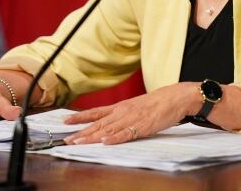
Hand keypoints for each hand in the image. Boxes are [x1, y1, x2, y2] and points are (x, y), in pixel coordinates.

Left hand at [62, 82, 200, 144]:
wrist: (175, 97)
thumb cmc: (157, 103)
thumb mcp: (135, 106)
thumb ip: (122, 114)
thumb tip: (109, 123)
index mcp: (120, 107)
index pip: (95, 112)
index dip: (79, 117)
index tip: (65, 122)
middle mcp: (122, 112)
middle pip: (98, 123)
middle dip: (81, 132)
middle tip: (67, 139)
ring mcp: (132, 119)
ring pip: (108, 129)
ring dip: (93, 137)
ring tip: (79, 142)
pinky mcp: (142, 126)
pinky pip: (127, 133)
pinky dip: (116, 137)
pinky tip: (106, 141)